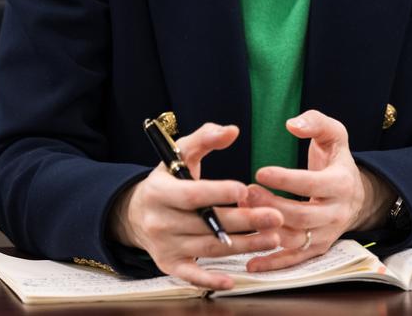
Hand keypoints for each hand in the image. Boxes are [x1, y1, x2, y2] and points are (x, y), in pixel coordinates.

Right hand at [107, 122, 283, 289]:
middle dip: (244, 221)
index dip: (217, 193)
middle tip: (275, 217)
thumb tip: (232, 131)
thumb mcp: (179, 153)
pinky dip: (212, 280)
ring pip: (209, 248)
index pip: (191, 195)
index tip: (244, 190)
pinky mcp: (170, 265)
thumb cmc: (168, 178)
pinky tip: (233, 280)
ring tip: (273, 238)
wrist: (136, 212)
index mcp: (160, 191)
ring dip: (244, 245)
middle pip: (207, 224)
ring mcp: (165, 246)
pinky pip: (192, 276)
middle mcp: (160, 221)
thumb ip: (204, 138)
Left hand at [241, 109, 392, 271]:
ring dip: (267, 231)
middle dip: (271, 206)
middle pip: (301, 215)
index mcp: (341, 183)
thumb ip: (315, 122)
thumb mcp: (334, 134)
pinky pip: (295, 260)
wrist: (355, 194)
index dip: (286, 180)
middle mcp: (337, 213)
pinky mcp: (317, 248)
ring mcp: (327, 234)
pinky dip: (273, 264)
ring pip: (295, 239)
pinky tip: (251, 262)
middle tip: (246, 193)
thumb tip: (292, 124)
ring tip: (242, 215)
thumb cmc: (336, 160)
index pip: (312, 184)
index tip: (260, 171)